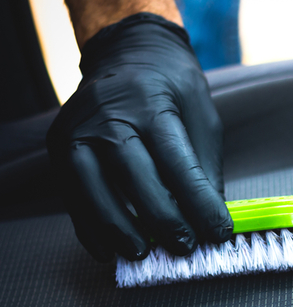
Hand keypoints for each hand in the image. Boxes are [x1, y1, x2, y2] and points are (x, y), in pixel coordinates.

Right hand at [47, 13, 232, 261]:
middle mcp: (108, 116)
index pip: (178, 164)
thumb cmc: (173, 88)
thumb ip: (204, 166)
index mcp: (152, 105)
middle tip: (185, 247)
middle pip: (134, 178)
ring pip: (93, 190)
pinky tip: (108, 250)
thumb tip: (210, 218)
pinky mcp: (60, 147)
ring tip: (142, 254)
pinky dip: (89, 227)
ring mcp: (77, 131)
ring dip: (119, 229)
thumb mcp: (202, 116)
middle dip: (162, 220)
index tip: (219, 233)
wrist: (128, 52)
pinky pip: (72, 195)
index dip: (200, 204)